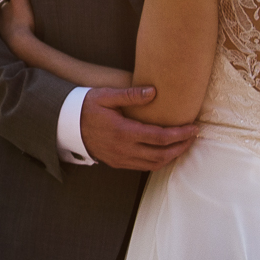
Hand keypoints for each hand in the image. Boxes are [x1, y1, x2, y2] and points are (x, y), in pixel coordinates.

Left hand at [0, 0, 36, 50]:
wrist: (21, 45)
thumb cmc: (21, 19)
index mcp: (0, 5)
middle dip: (1, 6)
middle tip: (4, 3)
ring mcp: (0, 30)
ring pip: (0, 22)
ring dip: (2, 19)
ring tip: (7, 19)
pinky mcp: (5, 42)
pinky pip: (4, 35)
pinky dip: (5, 33)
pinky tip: (7, 36)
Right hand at [79, 86, 196, 170]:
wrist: (66, 125)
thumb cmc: (87, 107)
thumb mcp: (106, 96)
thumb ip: (130, 95)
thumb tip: (154, 92)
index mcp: (123, 132)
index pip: (160, 137)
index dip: (180, 134)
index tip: (194, 127)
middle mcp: (124, 149)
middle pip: (161, 155)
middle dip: (181, 147)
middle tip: (193, 136)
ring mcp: (120, 159)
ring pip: (153, 164)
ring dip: (171, 156)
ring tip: (183, 144)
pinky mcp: (117, 163)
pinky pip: (143, 167)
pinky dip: (158, 161)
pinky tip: (164, 151)